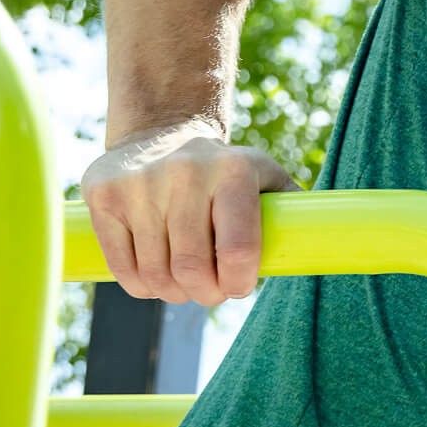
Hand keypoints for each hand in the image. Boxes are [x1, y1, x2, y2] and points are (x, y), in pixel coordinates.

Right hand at [80, 117, 302, 305]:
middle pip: (192, 270)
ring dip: (173, 293)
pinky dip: (141, 286)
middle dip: (205, 294)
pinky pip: (122, 268)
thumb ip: (293, 209)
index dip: (237, 283)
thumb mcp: (265, 176)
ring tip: (184, 285)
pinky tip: (155, 279)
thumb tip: (323, 244)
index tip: (238, 288)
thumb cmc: (225, 170)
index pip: (237, 248)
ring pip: (156, 274)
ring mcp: (139, 185)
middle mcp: (185, 174)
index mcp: (233, 173)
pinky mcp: (103, 197)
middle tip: (210, 292)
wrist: (160, 131)